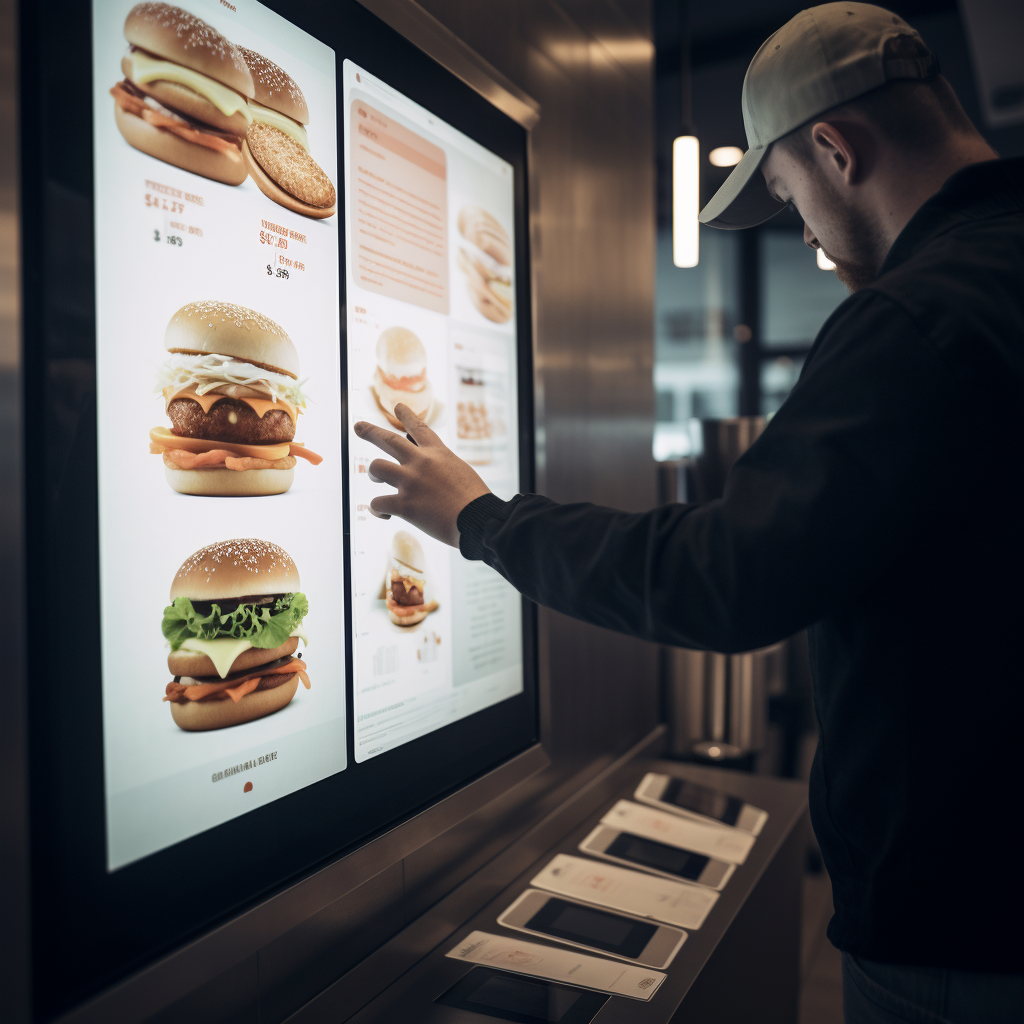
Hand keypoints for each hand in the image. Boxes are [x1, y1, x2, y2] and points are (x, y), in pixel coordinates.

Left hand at [354, 403, 490, 547]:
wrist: (478, 519)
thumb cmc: (475, 500)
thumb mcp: (461, 471)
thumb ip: (441, 465)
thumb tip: (428, 466)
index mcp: (438, 453)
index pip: (419, 428)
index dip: (406, 415)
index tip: (397, 406)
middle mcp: (421, 463)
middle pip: (388, 440)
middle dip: (370, 431)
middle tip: (358, 426)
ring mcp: (410, 483)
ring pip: (376, 468)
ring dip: (374, 474)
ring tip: (376, 479)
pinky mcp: (405, 505)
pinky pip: (378, 503)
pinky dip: (378, 509)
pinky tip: (383, 513)